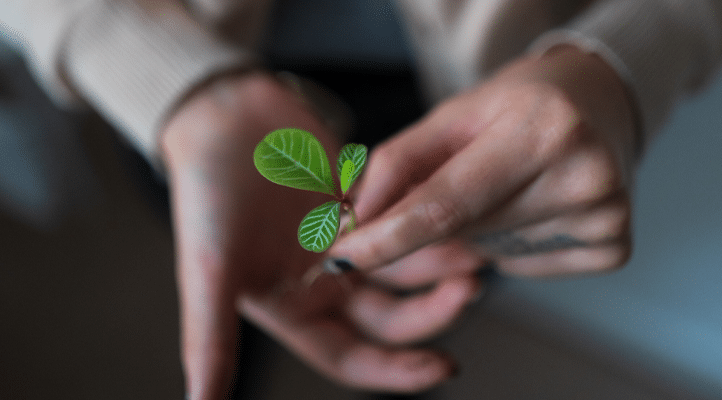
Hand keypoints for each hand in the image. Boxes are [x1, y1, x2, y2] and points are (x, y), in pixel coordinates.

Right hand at [161, 72, 464, 398]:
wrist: (220, 116)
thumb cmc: (206, 194)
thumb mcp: (209, 271)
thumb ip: (209, 341)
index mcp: (291, 308)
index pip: (352, 357)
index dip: (396, 371)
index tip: (444, 366)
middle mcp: (321, 282)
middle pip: (389, 316)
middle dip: (431, 310)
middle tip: (469, 289)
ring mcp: (343, 242)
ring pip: (403, 267)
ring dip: (437, 264)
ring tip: (473, 253)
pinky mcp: (358, 203)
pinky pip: (401, 220)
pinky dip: (425, 220)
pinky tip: (455, 212)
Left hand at [328, 46, 636, 284]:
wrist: (597, 105)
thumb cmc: (517, 106)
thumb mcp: (452, 116)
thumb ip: (398, 165)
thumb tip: (355, 222)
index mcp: (541, 130)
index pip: (445, 205)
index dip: (386, 237)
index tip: (341, 257)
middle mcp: (584, 175)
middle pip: (464, 232)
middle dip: (435, 222)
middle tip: (460, 177)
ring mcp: (606, 216)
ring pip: (489, 252)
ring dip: (476, 230)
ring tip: (507, 183)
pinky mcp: (613, 246)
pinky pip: (522, 266)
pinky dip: (510, 245)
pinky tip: (532, 205)